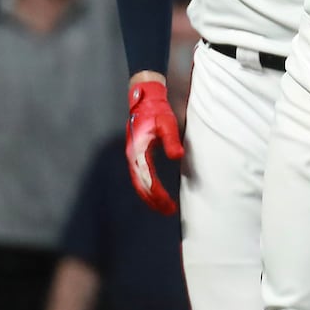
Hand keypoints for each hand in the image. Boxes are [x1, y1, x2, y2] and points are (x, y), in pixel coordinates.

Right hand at [127, 79, 183, 213]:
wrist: (144, 98)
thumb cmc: (156, 110)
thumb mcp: (166, 124)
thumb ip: (171, 141)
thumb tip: (177, 157)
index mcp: (138, 151)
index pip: (147, 178)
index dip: (157, 193)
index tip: (168, 203)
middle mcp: (132, 156)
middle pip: (140, 185)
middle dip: (153, 200)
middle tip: (168, 211)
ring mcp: (132, 156)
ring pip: (138, 183)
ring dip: (149, 197)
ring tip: (163, 207)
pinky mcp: (135, 155)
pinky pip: (138, 177)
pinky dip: (146, 188)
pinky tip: (154, 193)